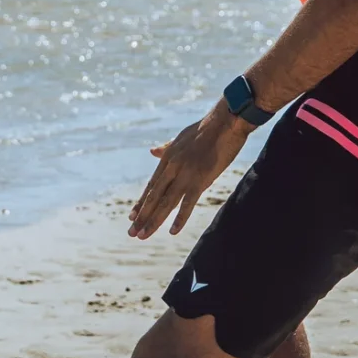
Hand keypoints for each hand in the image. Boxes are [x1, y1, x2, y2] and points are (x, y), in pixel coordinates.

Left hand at [129, 103, 249, 238]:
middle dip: (142, 217)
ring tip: (142, 235)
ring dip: (153, 221)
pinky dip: (179, 218)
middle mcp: (172, 168)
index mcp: (168, 158)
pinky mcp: (200, 179)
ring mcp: (185, 174)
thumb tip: (152, 151)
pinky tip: (172, 231)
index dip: (142, 203)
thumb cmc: (206, 128)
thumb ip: (166, 147)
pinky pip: (187, 203)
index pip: (152, 186)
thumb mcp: (180, 137)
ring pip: (165, 203)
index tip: (132, 216)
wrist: (225, 122)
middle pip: (154, 197)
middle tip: (132, 233)